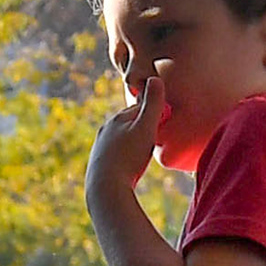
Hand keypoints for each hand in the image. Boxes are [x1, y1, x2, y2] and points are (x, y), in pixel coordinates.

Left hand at [87, 63, 171, 199]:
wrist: (105, 189)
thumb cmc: (128, 157)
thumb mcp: (146, 128)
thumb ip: (153, 105)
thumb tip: (155, 77)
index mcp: (117, 119)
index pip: (138, 108)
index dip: (153, 111)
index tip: (166, 117)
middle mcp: (105, 131)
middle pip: (128, 124)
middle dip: (142, 126)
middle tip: (157, 133)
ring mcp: (100, 148)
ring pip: (121, 140)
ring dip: (133, 143)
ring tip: (145, 151)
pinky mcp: (98, 165)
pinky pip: (116, 156)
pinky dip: (125, 157)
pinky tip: (131, 167)